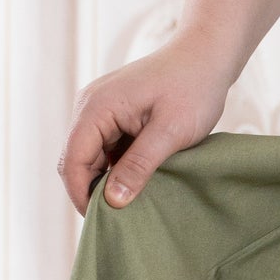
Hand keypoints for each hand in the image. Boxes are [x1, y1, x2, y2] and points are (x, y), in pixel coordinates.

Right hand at [58, 39, 238, 213]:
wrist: (205, 55)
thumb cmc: (193, 89)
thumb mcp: (171, 132)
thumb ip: (139, 165)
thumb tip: (112, 201)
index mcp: (97, 107)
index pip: (73, 160)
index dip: (82, 195)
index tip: (103, 223)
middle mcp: (90, 106)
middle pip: (76, 160)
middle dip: (91, 191)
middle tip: (118, 222)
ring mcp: (100, 109)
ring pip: (90, 157)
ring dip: (105, 181)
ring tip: (131, 206)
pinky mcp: (113, 114)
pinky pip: (105, 148)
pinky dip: (116, 168)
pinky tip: (137, 184)